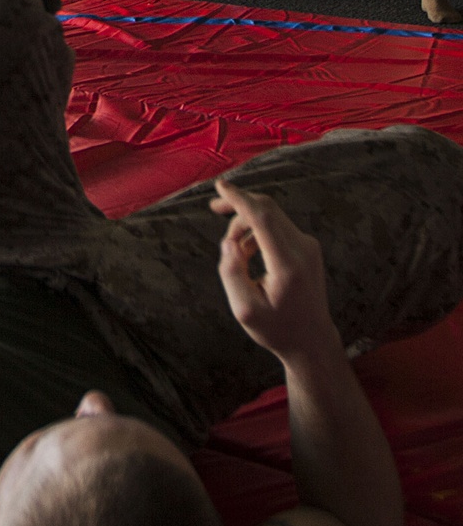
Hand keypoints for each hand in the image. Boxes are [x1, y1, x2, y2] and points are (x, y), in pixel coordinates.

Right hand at [210, 179, 339, 362]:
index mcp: (287, 265)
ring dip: (246, 224)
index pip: (263, 218)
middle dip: (238, 207)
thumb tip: (230, 243)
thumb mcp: (245, 310)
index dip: (239, 199)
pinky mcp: (307, 246)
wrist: (311, 339)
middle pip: (266, 209)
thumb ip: (232, 274)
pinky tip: (249, 253)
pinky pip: (277, 225)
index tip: (220, 186)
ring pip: (270, 214)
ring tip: (235, 253)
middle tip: (214, 210)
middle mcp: (302, 250)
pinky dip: (257, 230)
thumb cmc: (276, 328)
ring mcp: (308, 246)